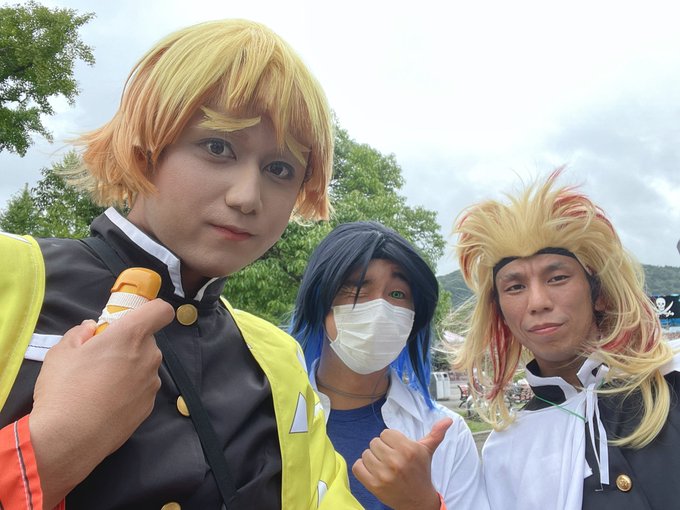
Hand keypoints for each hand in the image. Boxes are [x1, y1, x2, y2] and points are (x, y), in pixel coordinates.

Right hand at [29, 299, 173, 507]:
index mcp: (131, 335)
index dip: (150, 311)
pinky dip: (129, 391)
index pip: (161, 311)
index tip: (132, 319)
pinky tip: (106, 404)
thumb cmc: (64, 388)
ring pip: (144, 365)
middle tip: (101, 358)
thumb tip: (91, 329)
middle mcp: (149, 356)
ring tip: (100, 385)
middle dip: (129, 344)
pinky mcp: (149, 406)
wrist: (69, 439)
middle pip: (147, 340)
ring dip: (130, 368)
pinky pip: (142, 388)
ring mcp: (152, 383)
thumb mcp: (62, 352)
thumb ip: (79, 334)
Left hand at [352, 417, 452, 509]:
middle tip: (391, 459)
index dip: (390, 441)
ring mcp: (384, 474)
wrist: (418, 501)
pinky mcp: (374, 485)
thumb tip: (448, 419)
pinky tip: (373, 472)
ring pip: (365, 454)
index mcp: (408, 449)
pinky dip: (362, 468)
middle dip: (381, 450)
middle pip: (374, 442)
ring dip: (372, 459)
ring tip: (383, 467)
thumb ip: (436, 434)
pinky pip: (357, 466)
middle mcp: (396, 461)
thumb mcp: (428, 452)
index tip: (397, 449)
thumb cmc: (421, 472)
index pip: (385, 433)